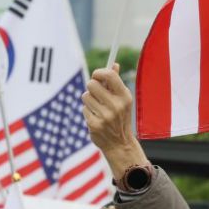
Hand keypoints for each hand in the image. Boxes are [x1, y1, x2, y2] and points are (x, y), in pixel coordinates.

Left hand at [82, 64, 148, 178]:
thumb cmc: (120, 117)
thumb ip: (116, 82)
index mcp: (125, 96)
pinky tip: (96, 118)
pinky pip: (84, 109)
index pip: (109, 75)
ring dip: (89, 100)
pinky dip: (88, 111)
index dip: (99, 72)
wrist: (120, 144)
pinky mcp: (95, 124)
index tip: (96, 75)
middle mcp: (116, 105)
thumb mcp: (123, 100)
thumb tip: (114, 64)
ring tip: (97, 107)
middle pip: (92, 84)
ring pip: (85, 96)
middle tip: (95, 92)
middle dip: (91, 87)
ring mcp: (105, 116)